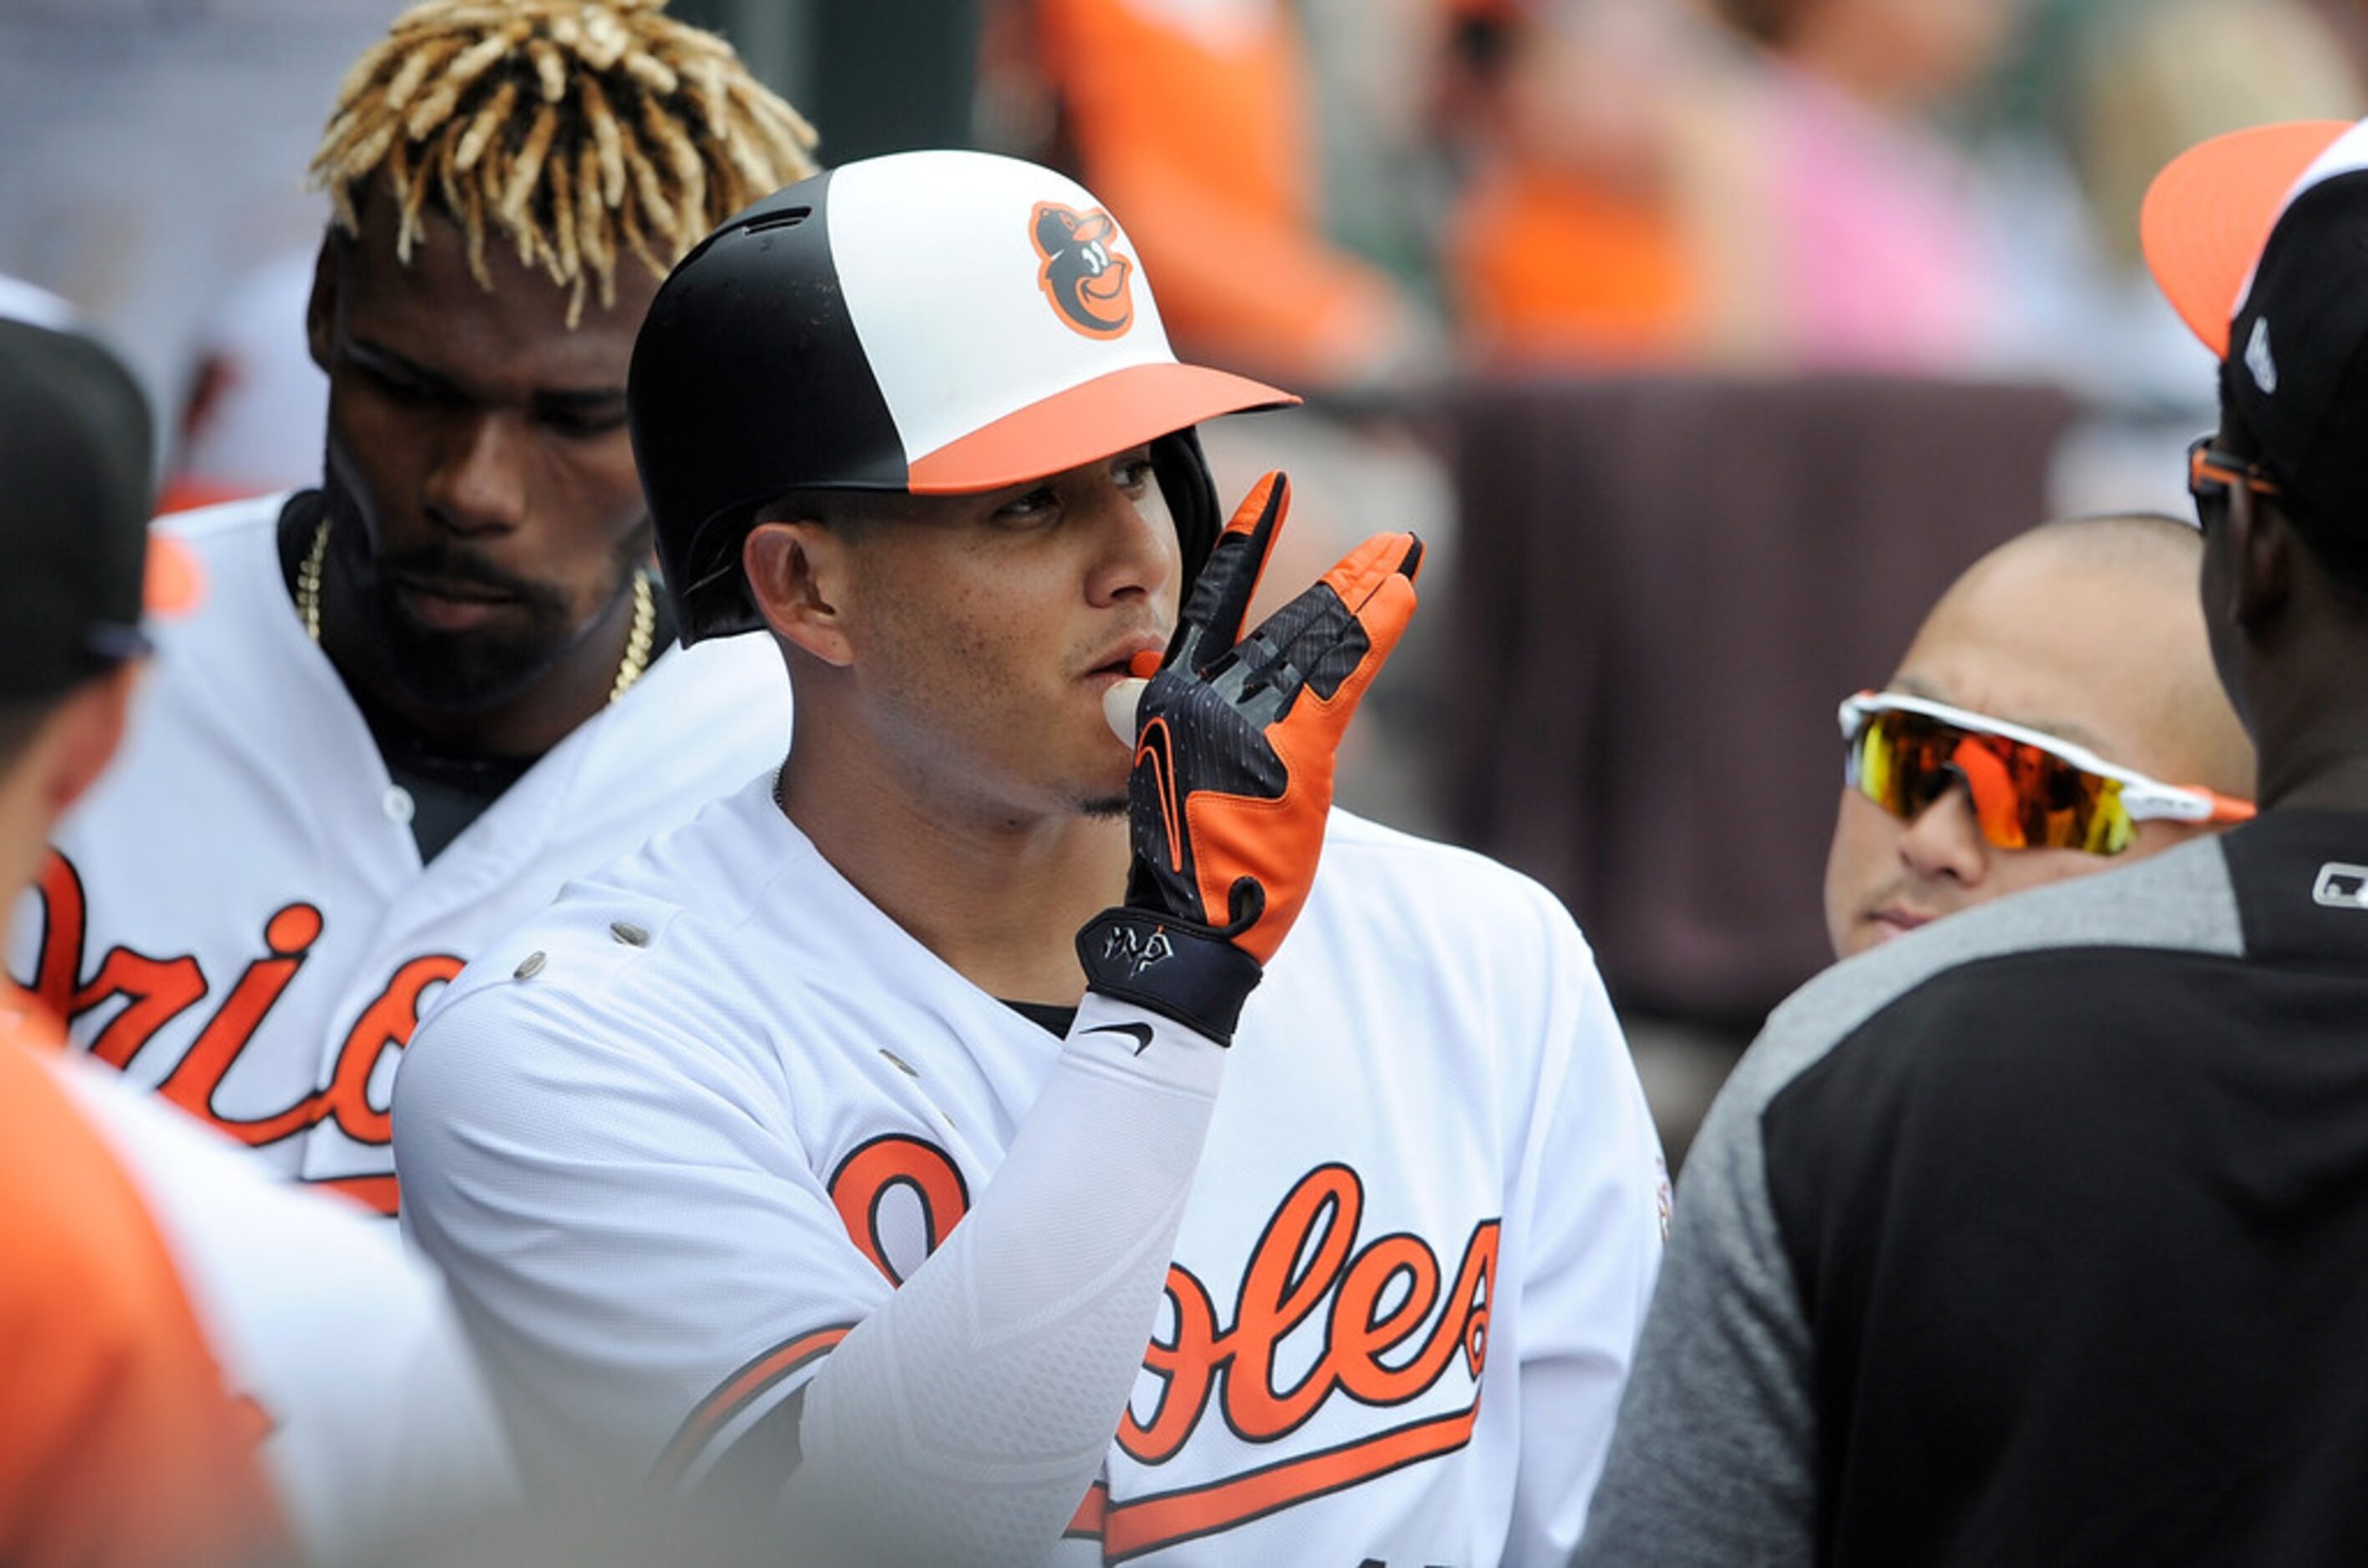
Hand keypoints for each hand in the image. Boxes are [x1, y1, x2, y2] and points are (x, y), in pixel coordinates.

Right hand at [1077, 472, 1421, 1042]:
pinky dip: (1378, 627)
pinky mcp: (1292, 741)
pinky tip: (1405, 591)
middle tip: (1392, 543)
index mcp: (1173, 694)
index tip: (1271, 489)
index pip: (1215, 599)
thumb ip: (1175, 725)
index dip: (1245, 540)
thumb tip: (1140, 690)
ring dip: (1372, 591)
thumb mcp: (1164, 780)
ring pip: (1322, 636)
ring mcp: (1249, 712)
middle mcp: (1207, 690)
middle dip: (1348, 578)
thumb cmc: (1182, 865)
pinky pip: (1345, 669)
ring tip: (1407, 552)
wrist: (1185, 921)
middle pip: (1289, 618)